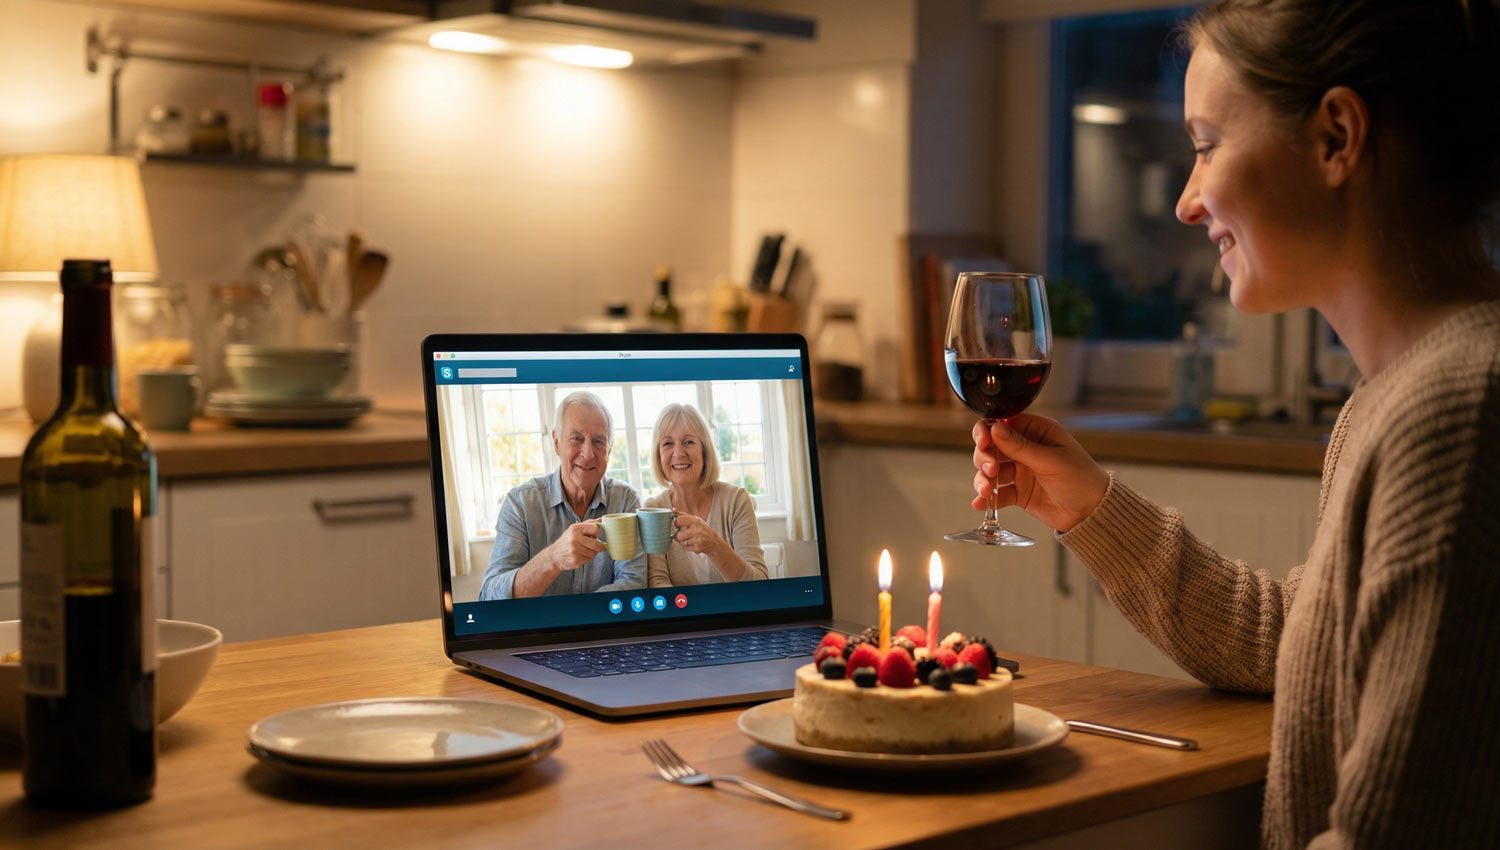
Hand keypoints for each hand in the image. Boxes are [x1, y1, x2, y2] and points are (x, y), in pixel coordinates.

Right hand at [549, 521, 605, 570]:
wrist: (554, 555)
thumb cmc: (568, 540)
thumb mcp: (575, 528)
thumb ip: (590, 523)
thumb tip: (604, 518)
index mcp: (575, 529)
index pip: (595, 529)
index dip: (596, 533)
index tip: (593, 536)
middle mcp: (574, 539)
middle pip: (596, 544)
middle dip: (597, 546)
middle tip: (593, 546)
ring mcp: (574, 551)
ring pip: (594, 553)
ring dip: (592, 553)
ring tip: (584, 550)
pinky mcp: (575, 561)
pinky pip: (589, 560)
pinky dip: (587, 558)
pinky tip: (580, 556)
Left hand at [671, 512, 726, 556]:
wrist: (714, 542)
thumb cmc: (702, 529)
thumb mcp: (695, 520)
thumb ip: (683, 515)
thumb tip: (673, 510)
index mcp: (695, 521)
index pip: (679, 520)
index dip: (676, 523)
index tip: (677, 525)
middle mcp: (697, 530)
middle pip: (678, 535)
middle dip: (678, 536)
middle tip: (681, 535)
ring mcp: (698, 540)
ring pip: (682, 543)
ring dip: (683, 542)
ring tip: (689, 539)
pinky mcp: (698, 548)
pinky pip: (686, 548)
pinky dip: (687, 547)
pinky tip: (693, 544)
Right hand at [971, 414, 1110, 532]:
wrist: (1092, 513)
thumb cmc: (1082, 479)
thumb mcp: (1051, 460)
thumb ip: (1021, 446)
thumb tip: (995, 427)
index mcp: (1037, 431)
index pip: (1003, 423)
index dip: (988, 431)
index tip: (983, 442)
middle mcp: (1025, 448)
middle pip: (991, 447)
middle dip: (984, 458)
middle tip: (990, 470)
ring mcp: (1020, 471)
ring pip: (990, 470)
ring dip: (983, 479)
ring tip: (987, 491)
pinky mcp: (1018, 492)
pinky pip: (997, 492)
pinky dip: (987, 498)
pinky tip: (981, 504)